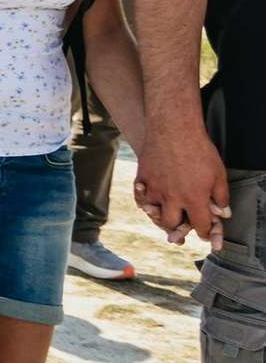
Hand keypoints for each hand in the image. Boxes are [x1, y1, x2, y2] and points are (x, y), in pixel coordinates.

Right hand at [134, 126, 230, 248]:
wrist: (173, 129)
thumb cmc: (199, 150)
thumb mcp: (219, 173)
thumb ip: (221, 196)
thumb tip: (223, 213)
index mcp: (193, 198)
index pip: (200, 225)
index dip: (204, 232)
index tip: (205, 232)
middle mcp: (172, 198)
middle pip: (172, 224)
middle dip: (178, 228)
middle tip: (182, 225)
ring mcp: (154, 189)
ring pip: (153, 213)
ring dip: (159, 215)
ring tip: (165, 212)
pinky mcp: (142, 179)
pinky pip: (140, 197)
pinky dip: (144, 201)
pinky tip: (150, 200)